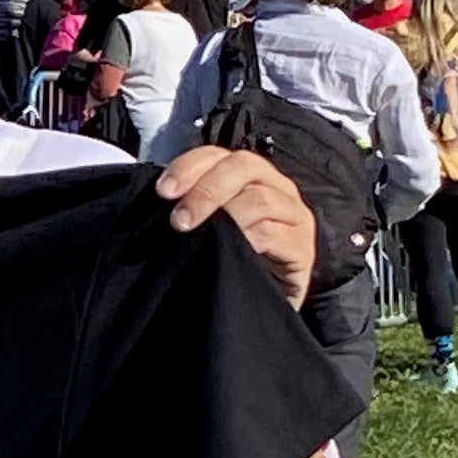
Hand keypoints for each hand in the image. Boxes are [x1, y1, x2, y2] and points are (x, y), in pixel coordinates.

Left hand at [158, 144, 313, 306]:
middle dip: (206, 189)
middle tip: (179, 220)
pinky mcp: (302, 247)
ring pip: (260, 198)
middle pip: (243, 166)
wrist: (263, 302)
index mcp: (247, 176)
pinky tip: (230, 250)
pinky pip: (275, 234)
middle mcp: (275, 187)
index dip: (188, 167)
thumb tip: (155, 203)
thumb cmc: (232, 260)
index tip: (163, 192)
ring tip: (198, 236)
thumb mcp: (209, 228)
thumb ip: (191, 208)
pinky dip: (249, 238)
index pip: (217, 155)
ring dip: (225, 215)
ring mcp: (293, 215)